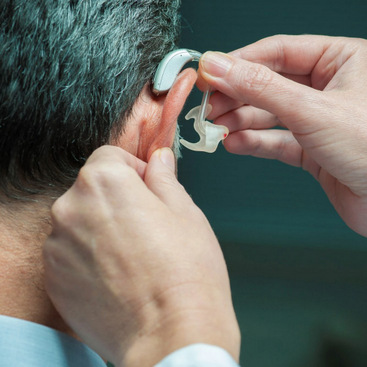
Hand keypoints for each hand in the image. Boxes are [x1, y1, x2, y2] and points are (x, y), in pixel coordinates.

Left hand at [43, 146, 239, 366]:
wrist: (171, 335)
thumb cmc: (186, 272)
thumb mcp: (185, 212)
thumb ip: (164, 178)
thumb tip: (159, 159)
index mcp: (104, 182)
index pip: (109, 157)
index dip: (134, 170)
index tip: (148, 189)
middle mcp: (70, 208)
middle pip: (92, 188)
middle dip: (117, 197)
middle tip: (146, 224)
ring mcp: (57, 246)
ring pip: (80, 220)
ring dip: (101, 227)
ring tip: (133, 254)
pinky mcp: (54, 279)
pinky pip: (71, 252)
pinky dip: (89, 255)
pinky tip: (118, 274)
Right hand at [198, 35, 366, 236]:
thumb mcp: (312, 110)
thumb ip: (261, 88)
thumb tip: (220, 67)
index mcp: (342, 61)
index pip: (277, 52)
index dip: (239, 63)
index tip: (209, 74)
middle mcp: (329, 89)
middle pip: (268, 84)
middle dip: (235, 97)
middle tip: (208, 107)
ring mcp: (319, 121)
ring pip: (269, 115)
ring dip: (239, 121)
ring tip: (215, 128)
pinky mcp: (313, 150)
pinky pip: (276, 141)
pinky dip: (253, 142)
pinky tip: (233, 143)